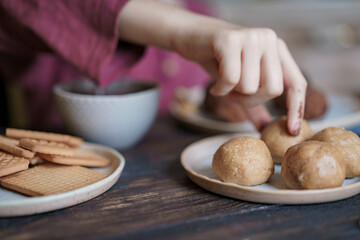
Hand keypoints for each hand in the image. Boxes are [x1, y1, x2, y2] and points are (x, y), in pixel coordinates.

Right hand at [172, 24, 306, 134]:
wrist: (188, 36)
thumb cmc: (216, 59)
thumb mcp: (239, 82)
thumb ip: (253, 104)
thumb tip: (264, 127)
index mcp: (276, 48)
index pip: (296, 82)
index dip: (296, 107)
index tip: (292, 131)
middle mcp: (268, 39)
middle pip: (273, 89)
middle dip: (251, 100)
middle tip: (234, 95)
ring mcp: (250, 37)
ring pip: (249, 86)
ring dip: (232, 93)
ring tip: (222, 82)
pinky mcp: (230, 40)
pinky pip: (231, 79)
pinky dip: (220, 89)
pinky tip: (214, 85)